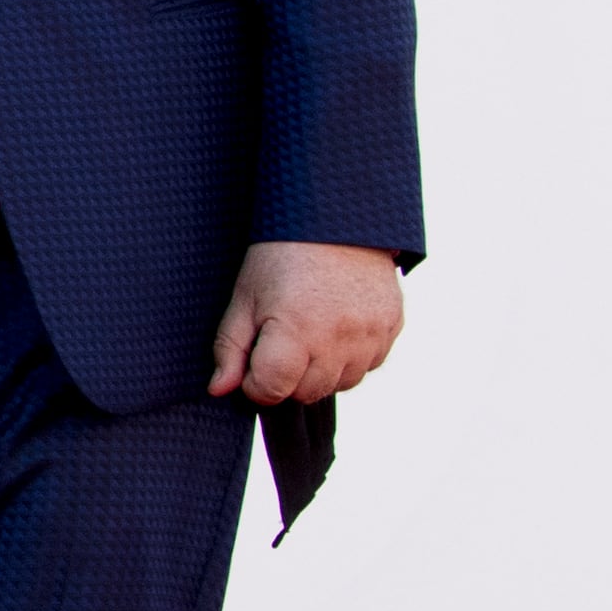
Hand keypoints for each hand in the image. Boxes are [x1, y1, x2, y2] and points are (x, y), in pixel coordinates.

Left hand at [207, 239, 402, 405]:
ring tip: (309, 330)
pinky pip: (369, 364)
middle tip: (280, 340)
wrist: (336, 218)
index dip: (254, 382)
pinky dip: (350, 357)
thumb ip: (229, 349)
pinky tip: (336, 325)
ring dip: (320, 370)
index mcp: (296, 330)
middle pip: (306, 393)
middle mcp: (339, 338)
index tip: (253, 360)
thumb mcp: (244, 297)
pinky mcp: (392, 327)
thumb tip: (219, 390)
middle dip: (287, 377)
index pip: (272, 390)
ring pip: (340, 383)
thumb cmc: (281, 257)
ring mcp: (371, 334)